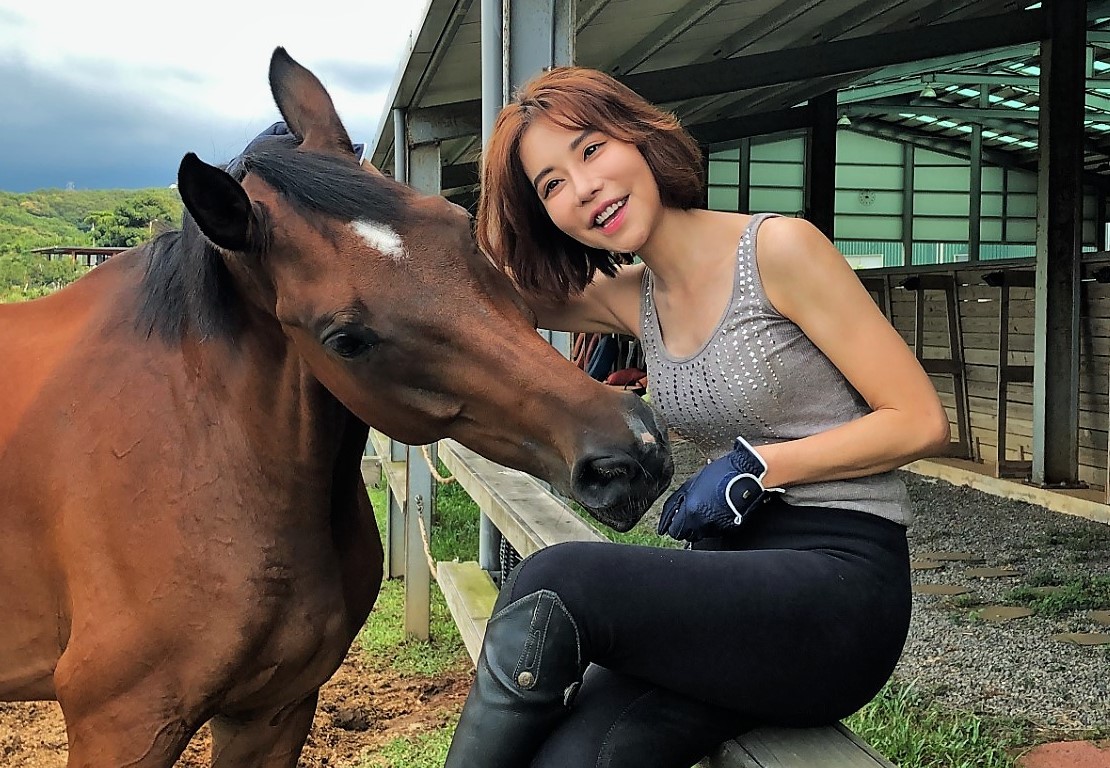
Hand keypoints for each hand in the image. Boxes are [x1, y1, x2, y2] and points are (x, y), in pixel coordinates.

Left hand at [657, 436, 782, 542]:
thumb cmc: (721, 473)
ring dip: (699, 525)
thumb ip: (679, 500)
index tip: (669, 525)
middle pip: (687, 535)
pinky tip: (716, 511)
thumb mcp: (692, 482)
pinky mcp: (730, 527)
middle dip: (685, 526)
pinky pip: (715, 531)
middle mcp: (703, 522)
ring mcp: (718, 526)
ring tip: (705, 509)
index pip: (675, 531)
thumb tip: (671, 512)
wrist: (747, 473)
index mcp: (691, 511)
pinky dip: (713, 524)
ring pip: (701, 534)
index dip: (671, 526)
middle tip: (688, 514)